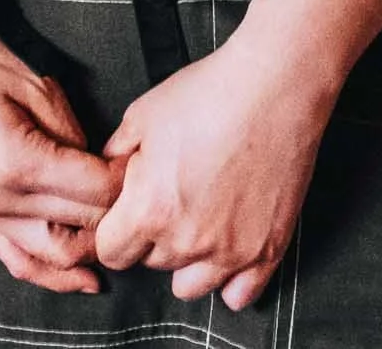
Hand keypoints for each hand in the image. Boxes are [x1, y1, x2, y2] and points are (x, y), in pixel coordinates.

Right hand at [0, 6, 124, 293]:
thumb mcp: (27, 79)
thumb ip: (67, 125)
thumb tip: (92, 158)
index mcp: (18, 160)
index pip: (93, 190)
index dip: (126, 180)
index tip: (144, 166)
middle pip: (80, 225)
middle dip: (117, 214)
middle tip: (141, 195)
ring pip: (51, 257)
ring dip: (90, 252)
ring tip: (120, 238)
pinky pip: (15, 261)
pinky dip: (49, 274)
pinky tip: (78, 277)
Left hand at [94, 30, 335, 309]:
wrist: (274, 84)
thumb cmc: (207, 93)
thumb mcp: (143, 114)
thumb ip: (116, 155)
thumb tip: (107, 176)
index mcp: (149, 210)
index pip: (111, 252)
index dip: (116, 227)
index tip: (130, 206)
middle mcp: (187, 242)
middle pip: (152, 263)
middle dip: (154, 234)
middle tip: (174, 192)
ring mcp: (230, 252)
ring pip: (190, 285)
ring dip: (188, 259)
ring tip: (200, 218)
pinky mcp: (267, 250)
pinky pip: (240, 295)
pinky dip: (231, 278)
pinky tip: (229, 243)